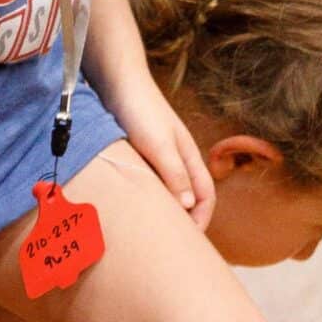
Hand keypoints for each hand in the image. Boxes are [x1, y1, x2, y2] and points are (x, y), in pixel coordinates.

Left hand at [109, 80, 213, 228]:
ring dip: (163, 208)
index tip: (189, 241)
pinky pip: (147, 179)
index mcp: (189, 157)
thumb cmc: (140, 110)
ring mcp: (156, 154)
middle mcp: (176, 157)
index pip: (206, 196)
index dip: (202, 219)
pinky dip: (145, 194)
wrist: (116, 79)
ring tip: (149, 229)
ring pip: (167, 188)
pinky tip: (130, 203)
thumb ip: (175, 175)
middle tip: (168, 242)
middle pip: (188, 195)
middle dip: (184, 219)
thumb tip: (188, 207)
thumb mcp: (160, 145)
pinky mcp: (137, 150)